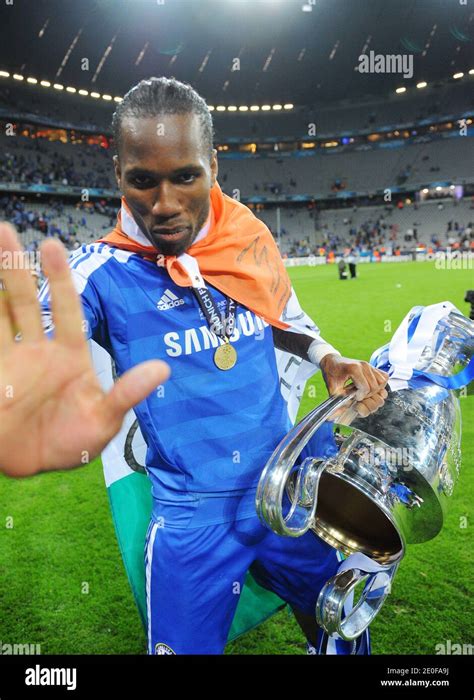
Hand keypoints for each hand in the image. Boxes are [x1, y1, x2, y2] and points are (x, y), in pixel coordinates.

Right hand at [0, 223, 169, 477]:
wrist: (31, 465)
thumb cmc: (71, 442)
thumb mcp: (103, 421)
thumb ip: (127, 393)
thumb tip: (163, 368)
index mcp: (70, 355)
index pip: (66, 309)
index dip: (59, 279)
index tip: (53, 246)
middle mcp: (38, 349)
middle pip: (24, 300)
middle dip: (16, 267)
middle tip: (5, 231)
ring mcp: (12, 358)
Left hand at [319, 353, 388, 416]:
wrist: (332, 361)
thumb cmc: (331, 374)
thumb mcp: (332, 389)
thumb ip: (337, 403)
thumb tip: (334, 418)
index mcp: (354, 369)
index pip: (366, 388)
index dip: (360, 397)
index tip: (353, 397)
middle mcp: (365, 366)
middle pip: (375, 387)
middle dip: (367, 397)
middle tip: (358, 397)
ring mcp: (370, 366)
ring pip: (382, 383)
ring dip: (374, 393)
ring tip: (364, 394)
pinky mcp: (374, 368)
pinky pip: (384, 378)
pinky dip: (379, 386)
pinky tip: (369, 389)